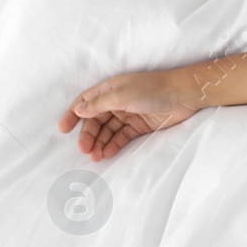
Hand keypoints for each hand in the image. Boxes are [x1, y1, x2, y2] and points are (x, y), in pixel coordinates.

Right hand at [58, 69, 201, 161]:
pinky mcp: (140, 125)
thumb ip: (99, 104)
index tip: (63, 130)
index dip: (73, 114)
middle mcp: (116, 101)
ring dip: (99, 143)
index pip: (85, 102)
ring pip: (108, 130)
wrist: (184, 95)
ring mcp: (128, 113)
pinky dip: (113, 145)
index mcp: (109, 89)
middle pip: (96, 120)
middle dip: (88, 135)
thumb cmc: (152, 89)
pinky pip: (121, 136)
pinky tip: (107, 153)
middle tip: (84, 150)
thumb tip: (78, 110)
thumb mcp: (121, 95)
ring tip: (95, 157)